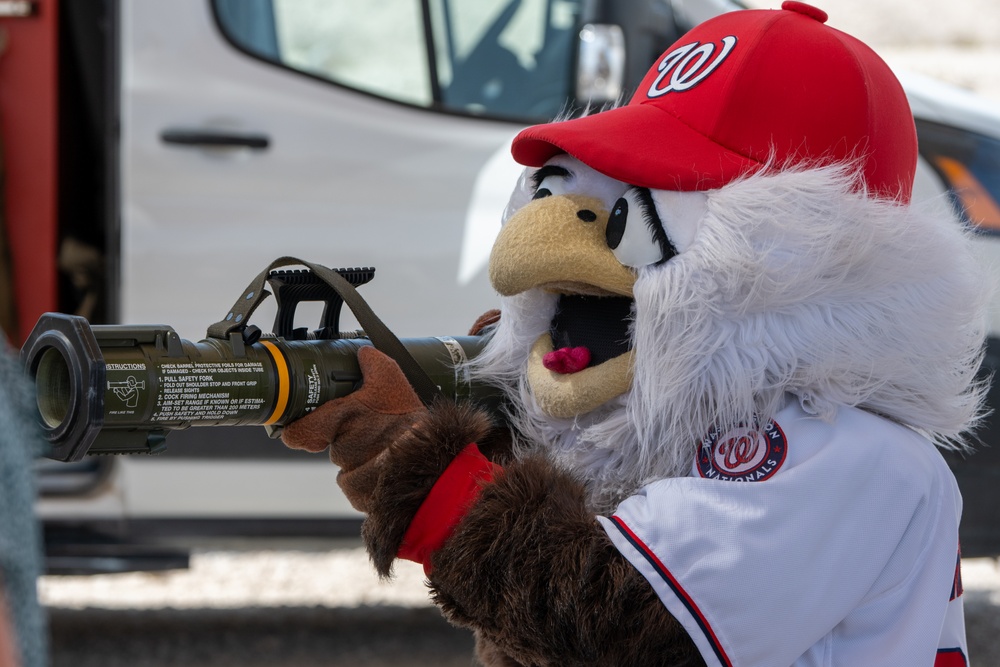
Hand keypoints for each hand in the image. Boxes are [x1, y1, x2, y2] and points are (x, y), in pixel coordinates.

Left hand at [282, 346, 426, 511]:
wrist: (433, 460)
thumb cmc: (409, 422)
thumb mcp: (393, 381)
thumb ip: (373, 363)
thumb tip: (364, 352)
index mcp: (341, 419)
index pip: (298, 433)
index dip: (297, 430)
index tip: (300, 425)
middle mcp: (342, 448)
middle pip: (330, 443)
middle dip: (345, 435)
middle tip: (368, 426)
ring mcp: (352, 473)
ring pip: (347, 461)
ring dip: (361, 453)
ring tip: (387, 443)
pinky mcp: (362, 493)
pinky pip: (358, 481)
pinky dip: (370, 473)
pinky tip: (389, 462)